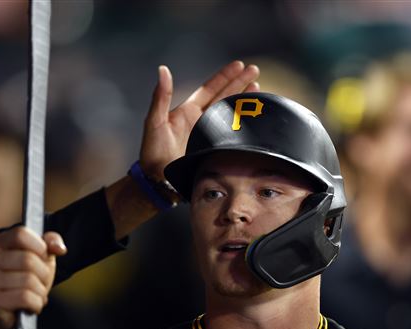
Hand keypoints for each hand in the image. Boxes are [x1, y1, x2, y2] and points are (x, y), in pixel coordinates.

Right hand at [0, 227, 66, 328]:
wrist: (17, 311)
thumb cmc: (29, 279)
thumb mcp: (44, 256)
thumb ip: (52, 242)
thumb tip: (58, 248)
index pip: (21, 234)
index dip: (40, 247)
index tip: (43, 257)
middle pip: (28, 259)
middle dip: (44, 274)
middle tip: (40, 282)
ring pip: (29, 280)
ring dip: (40, 291)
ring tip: (35, 294)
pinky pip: (25, 297)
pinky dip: (36, 304)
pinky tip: (31, 305)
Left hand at [140, 60, 259, 177]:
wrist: (159, 182)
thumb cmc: (152, 153)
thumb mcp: (154, 122)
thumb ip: (161, 96)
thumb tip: (163, 69)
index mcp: (188, 111)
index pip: (211, 89)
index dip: (225, 76)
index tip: (240, 65)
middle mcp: (201, 120)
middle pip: (225, 96)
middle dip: (240, 83)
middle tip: (255, 70)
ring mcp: (210, 135)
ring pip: (231, 113)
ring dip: (244, 101)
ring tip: (258, 88)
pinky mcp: (215, 149)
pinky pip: (233, 134)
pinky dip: (245, 124)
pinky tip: (255, 118)